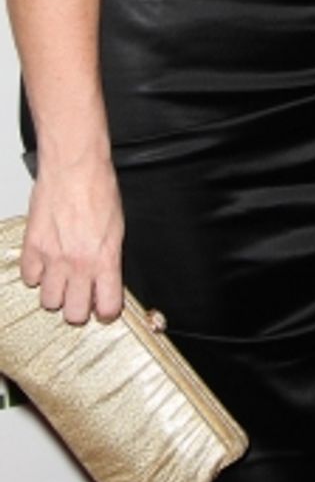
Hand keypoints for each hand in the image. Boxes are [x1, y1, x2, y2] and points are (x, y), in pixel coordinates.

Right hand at [22, 164, 124, 323]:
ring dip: (56, 294)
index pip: (107, 307)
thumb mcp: (117, 227)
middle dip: (79, 309)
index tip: (104, 307)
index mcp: (105, 259)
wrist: (74, 168)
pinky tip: (45, 263)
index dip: (106, 311)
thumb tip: (107, 278)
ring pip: (48, 301)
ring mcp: (53, 258)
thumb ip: (110, 258)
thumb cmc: (99, 189)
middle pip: (74, 313)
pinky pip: (29, 278)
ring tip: (62, 280)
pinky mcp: (33, 248)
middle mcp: (79, 264)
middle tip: (81, 297)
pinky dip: (36, 274)